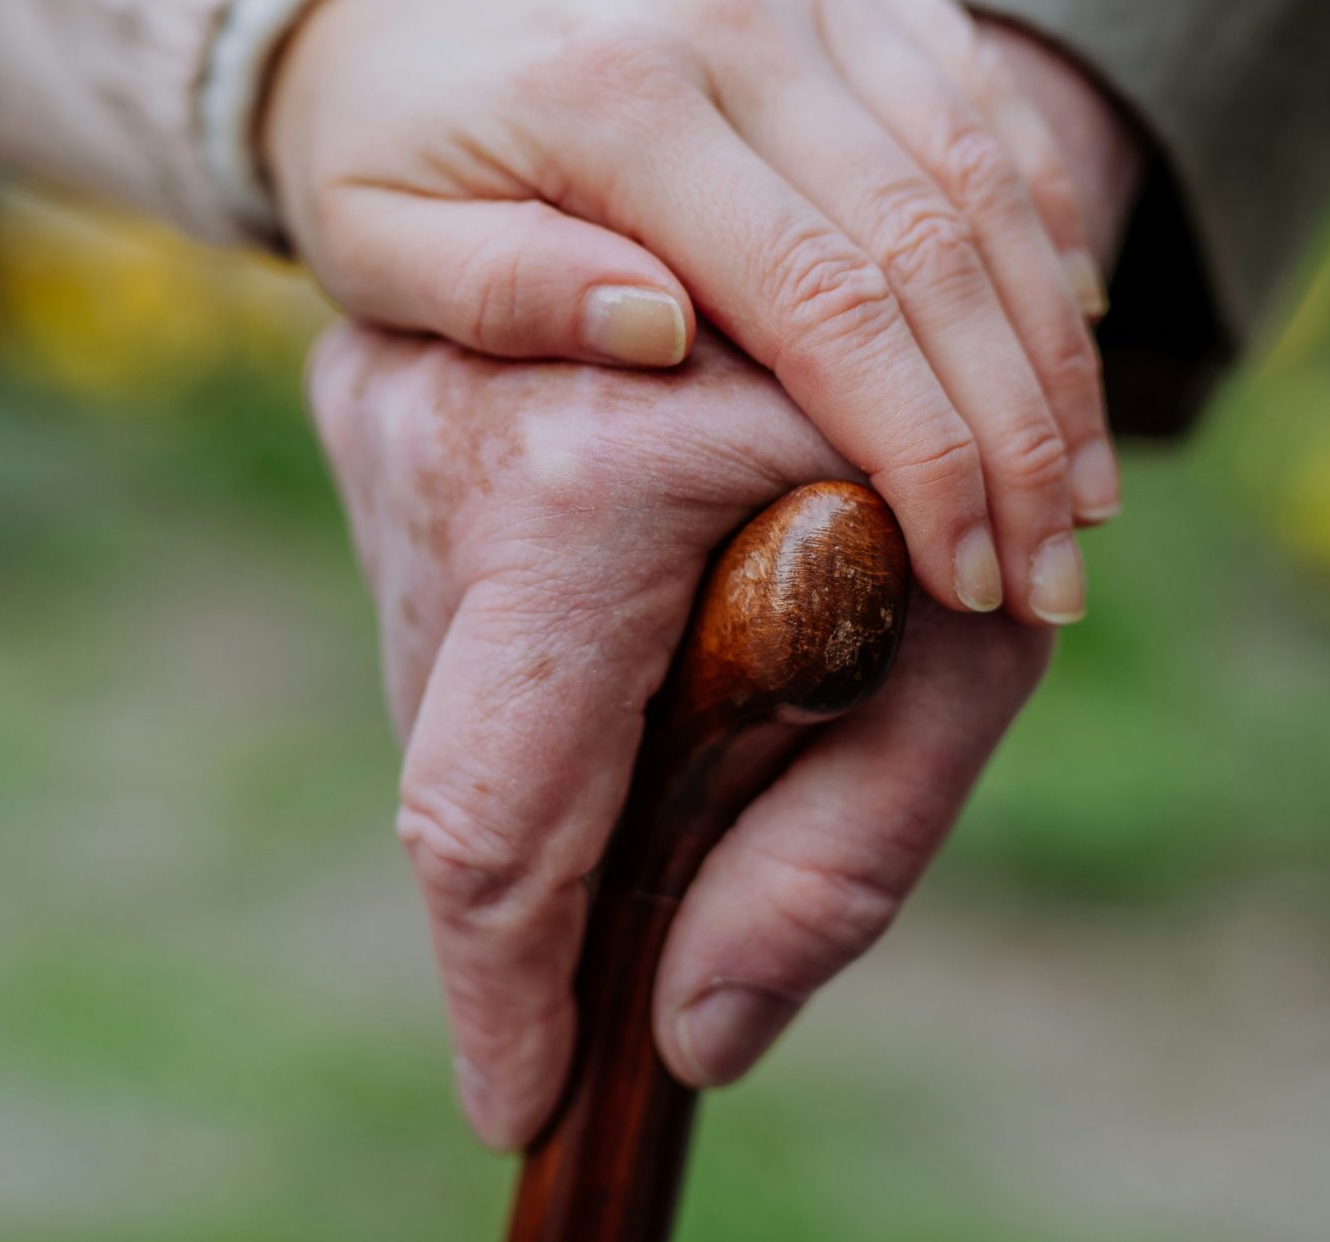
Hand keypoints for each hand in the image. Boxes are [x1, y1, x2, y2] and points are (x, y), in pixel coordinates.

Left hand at [270, 0, 1123, 625]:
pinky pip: (984, 108)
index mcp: (616, 91)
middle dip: (1013, 428)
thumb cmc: (385, 160)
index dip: (915, 445)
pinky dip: (1046, 234)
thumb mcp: (378, 248)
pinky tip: (1073, 359)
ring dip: (1055, 352)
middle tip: (1054, 581)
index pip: (819, 291)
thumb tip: (663, 334)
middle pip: (932, 240)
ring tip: (1084, 504)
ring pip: (985, 177)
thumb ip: (504, 292)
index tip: (965, 575)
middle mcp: (736, 12)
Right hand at [308, 321, 1057, 1148]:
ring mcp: (387, 395)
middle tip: (627, 925)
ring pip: (433, 693)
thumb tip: (692, 1034)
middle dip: (537, 887)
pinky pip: (425, 611)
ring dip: (539, 762)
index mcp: (597, 487)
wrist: (852, 224)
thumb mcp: (968, 659)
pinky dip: (513, 672)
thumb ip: (848, 856)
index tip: (520, 1106)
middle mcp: (454, 429)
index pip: (493, 813)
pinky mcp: (361, 381)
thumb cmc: (948, 458)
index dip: (502, 992)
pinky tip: (620, 632)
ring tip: (677, 698)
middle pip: (454, 764)